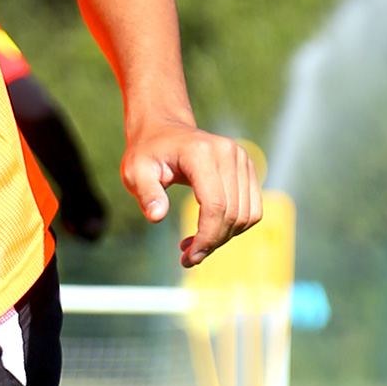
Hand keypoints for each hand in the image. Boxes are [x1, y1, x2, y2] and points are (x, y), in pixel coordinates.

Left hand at [121, 122, 262, 265]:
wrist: (163, 128)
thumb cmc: (147, 152)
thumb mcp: (135, 172)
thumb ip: (146, 193)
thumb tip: (156, 216)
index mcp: (201, 153)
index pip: (215, 204)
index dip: (206, 236)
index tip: (189, 257)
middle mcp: (228, 153)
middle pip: (233, 213)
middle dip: (213, 241)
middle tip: (188, 257)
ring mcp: (242, 159)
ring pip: (246, 214)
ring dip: (224, 237)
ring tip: (194, 245)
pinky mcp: (247, 168)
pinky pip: (251, 209)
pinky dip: (233, 227)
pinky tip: (208, 232)